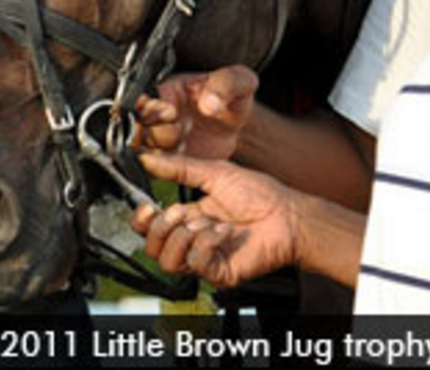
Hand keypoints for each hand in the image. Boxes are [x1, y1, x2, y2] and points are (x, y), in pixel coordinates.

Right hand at [130, 151, 300, 287]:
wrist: (288, 216)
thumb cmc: (259, 194)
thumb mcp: (213, 172)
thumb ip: (177, 167)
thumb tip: (146, 157)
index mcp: (186, 218)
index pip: (149, 227)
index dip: (141, 220)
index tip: (146, 206)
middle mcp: (191, 240)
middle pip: (151, 248)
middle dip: (158, 228)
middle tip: (178, 213)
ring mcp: (204, 258)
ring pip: (167, 262)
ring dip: (182, 238)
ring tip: (204, 224)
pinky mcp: (218, 272)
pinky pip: (195, 265)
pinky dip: (206, 244)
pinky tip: (223, 232)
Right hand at [133, 65, 257, 159]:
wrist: (232, 128)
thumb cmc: (232, 99)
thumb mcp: (238, 81)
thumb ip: (226, 85)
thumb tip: (209, 103)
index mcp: (165, 91)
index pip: (142, 100)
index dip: (153, 109)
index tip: (172, 112)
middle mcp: (154, 115)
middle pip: (136, 127)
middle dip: (157, 133)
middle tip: (178, 131)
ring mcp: (155, 139)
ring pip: (138, 150)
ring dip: (157, 154)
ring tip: (179, 149)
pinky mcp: (161, 160)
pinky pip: (147, 169)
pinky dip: (156, 171)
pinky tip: (175, 167)